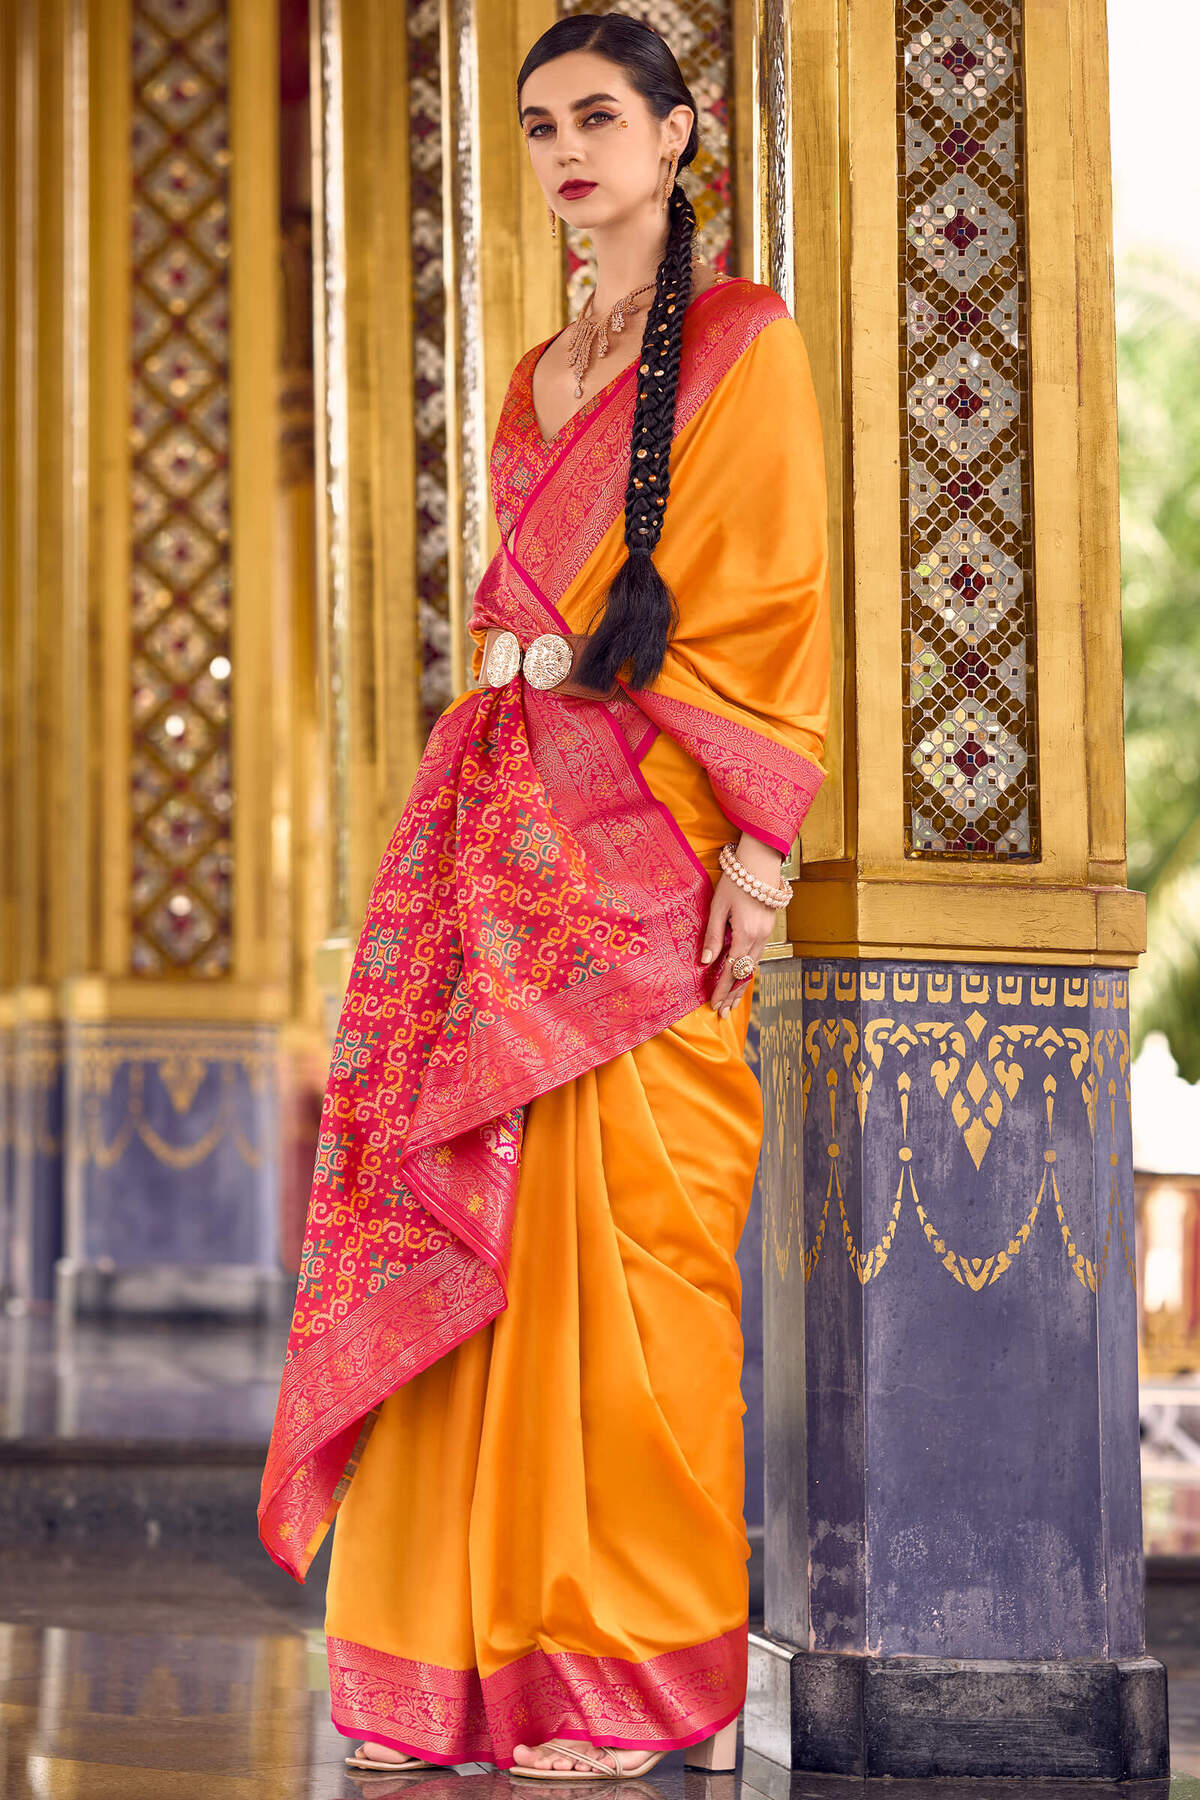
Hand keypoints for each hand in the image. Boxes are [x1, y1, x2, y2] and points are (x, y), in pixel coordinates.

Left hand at [700, 833, 784, 1016]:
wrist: (761, 862)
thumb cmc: (735, 880)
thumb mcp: (718, 906)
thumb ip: (713, 936)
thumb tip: (706, 962)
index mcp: (745, 934)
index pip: (732, 970)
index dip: (722, 989)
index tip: (713, 1004)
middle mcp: (759, 938)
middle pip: (745, 974)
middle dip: (733, 994)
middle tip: (722, 1012)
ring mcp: (766, 933)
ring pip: (753, 967)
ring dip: (742, 986)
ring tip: (732, 1003)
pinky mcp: (768, 928)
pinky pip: (758, 956)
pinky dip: (749, 971)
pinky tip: (742, 977)